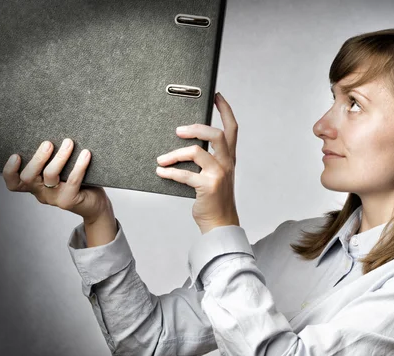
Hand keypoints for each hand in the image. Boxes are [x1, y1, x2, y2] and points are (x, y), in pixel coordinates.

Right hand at [3, 138, 111, 222]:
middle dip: (37, 158)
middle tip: (48, 143)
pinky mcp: (69, 200)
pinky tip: (85, 154)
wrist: (95, 205)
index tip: (16, 155)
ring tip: (69, 143)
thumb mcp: (62, 171)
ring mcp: (54, 198)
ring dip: (60, 157)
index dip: (10, 171)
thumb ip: (53, 160)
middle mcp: (41, 193)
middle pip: (28, 178)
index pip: (14, 183)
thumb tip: (56, 134)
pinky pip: (72, 181)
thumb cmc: (78, 184)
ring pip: (50, 175)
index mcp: (35, 185)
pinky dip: (79, 165)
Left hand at [155, 92, 239, 233]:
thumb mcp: (216, 175)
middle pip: (216, 134)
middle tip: (178, 131)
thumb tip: (183, 143)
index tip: (216, 95)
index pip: (232, 128)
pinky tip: (161, 172)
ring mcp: (219, 175)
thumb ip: (207, 159)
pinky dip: (170, 173)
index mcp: (229, 158)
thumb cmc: (214, 198)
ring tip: (162, 159)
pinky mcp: (208, 187)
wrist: (220, 223)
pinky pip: (185, 175)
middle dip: (195, 128)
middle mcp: (227, 164)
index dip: (225, 110)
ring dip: (174, 154)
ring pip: (196, 152)